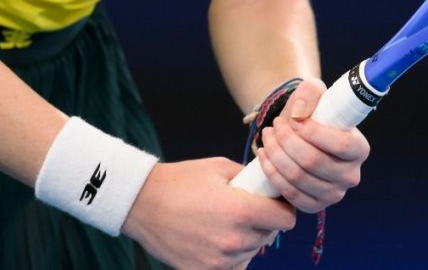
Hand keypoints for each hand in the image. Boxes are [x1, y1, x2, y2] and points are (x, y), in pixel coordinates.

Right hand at [124, 158, 294, 269]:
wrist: (141, 203)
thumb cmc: (180, 181)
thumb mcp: (220, 167)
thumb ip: (251, 179)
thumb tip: (271, 187)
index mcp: (240, 210)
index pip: (286, 220)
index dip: (284, 208)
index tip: (276, 203)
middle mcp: (233, 240)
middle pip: (269, 236)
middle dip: (263, 222)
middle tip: (245, 208)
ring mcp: (218, 260)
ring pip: (251, 252)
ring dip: (246, 239)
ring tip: (225, 221)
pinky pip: (232, 266)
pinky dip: (229, 255)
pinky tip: (216, 238)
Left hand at [253, 77, 370, 213]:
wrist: (301, 136)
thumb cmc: (312, 114)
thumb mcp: (314, 95)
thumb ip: (309, 93)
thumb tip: (298, 111)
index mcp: (360, 149)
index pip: (341, 144)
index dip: (313, 132)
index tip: (293, 119)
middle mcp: (351, 176)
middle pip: (313, 161)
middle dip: (287, 140)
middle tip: (275, 125)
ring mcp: (333, 194)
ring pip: (298, 177)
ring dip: (276, 154)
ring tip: (267, 135)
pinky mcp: (314, 206)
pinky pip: (290, 193)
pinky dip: (272, 173)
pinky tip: (264, 155)